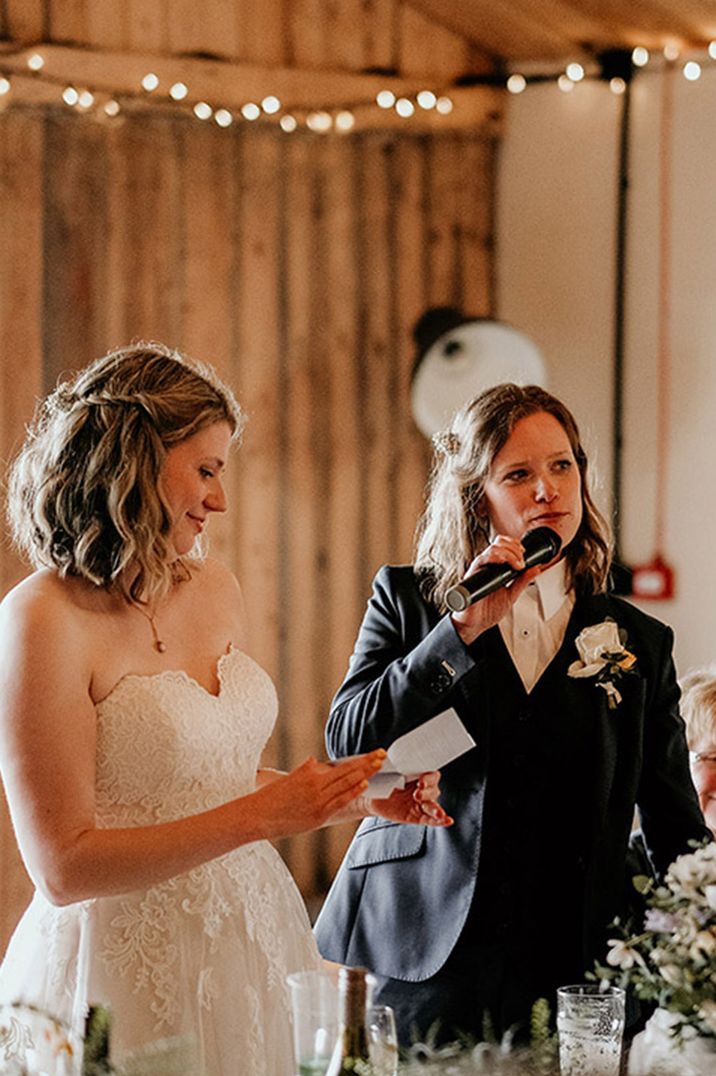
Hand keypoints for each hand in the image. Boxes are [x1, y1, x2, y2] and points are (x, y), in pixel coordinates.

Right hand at [249, 750, 386, 838]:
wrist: (257, 815)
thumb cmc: (270, 798)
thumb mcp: (288, 778)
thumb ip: (305, 771)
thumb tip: (316, 763)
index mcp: (308, 772)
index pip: (340, 765)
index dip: (358, 759)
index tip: (372, 754)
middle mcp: (315, 783)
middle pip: (347, 771)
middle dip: (367, 762)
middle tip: (383, 754)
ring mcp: (318, 799)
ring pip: (346, 783)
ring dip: (365, 774)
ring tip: (379, 765)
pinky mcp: (318, 815)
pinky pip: (339, 801)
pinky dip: (352, 792)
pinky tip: (364, 785)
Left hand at [370, 770, 452, 826]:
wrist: (374, 797)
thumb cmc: (383, 781)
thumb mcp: (389, 771)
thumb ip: (394, 766)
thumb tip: (389, 758)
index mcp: (419, 775)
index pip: (431, 775)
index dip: (428, 778)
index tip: (420, 781)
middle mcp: (423, 789)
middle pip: (433, 790)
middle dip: (426, 793)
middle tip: (417, 794)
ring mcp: (421, 804)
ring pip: (433, 806)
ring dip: (437, 810)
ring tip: (439, 813)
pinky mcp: (417, 816)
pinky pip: (430, 819)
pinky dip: (439, 821)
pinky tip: (447, 821)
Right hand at [450, 534, 541, 644]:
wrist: (475, 624)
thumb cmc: (487, 611)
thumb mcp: (511, 595)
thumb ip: (522, 582)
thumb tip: (535, 569)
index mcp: (495, 568)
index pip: (503, 545)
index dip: (515, 544)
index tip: (524, 553)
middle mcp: (486, 566)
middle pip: (498, 543)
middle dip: (514, 548)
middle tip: (522, 560)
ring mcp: (479, 569)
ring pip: (492, 549)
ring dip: (508, 552)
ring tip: (516, 564)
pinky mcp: (472, 575)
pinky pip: (480, 560)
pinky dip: (493, 557)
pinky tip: (502, 563)